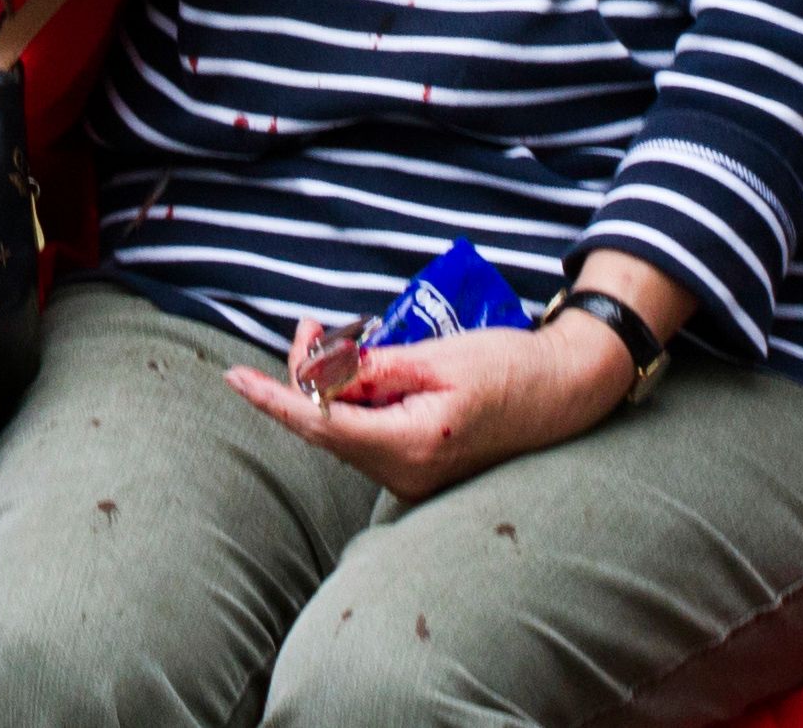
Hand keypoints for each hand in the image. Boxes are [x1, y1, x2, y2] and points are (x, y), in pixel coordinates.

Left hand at [223, 311, 634, 502]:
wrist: (567, 391)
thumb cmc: (511, 368)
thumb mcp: (438, 358)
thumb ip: (374, 368)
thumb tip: (322, 373)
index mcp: (411, 446)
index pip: (322, 425)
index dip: (274, 399)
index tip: (234, 377)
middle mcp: (406, 473)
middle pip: (329, 428)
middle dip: (307, 377)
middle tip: (311, 326)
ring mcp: (414, 476)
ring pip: (346, 431)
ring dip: (332, 386)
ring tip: (334, 336)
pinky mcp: (421, 466)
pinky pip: (369, 434)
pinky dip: (355, 400)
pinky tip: (359, 367)